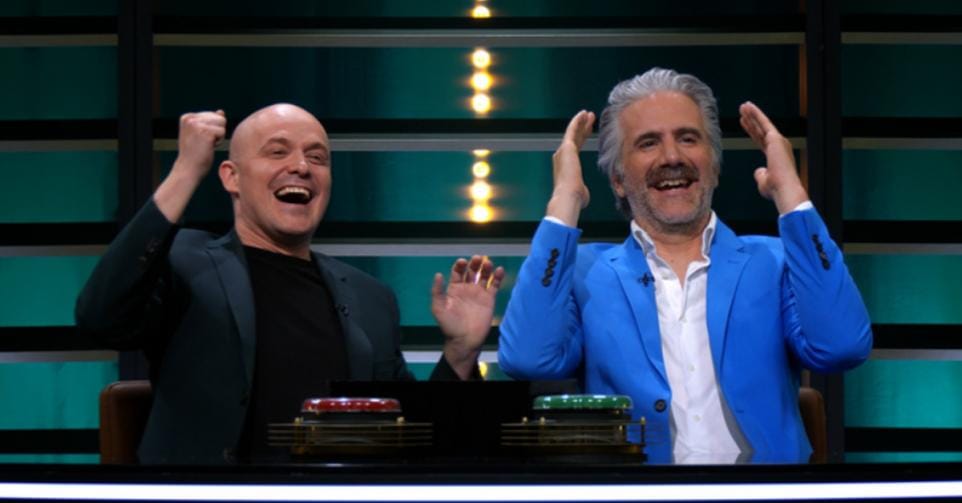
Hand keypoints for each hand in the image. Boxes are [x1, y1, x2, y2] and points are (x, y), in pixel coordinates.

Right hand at [154, 109, 226, 222]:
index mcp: (187, 117)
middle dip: (216, 131)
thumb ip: (210, 121)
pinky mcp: (205, 132)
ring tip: (205, 145)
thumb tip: (221, 111)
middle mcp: (190, 118)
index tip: (199, 139)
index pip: (213, 115)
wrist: (188, 169)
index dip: (211, 129)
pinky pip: (222, 132)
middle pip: (219, 118)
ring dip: (218, 136)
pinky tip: (208, 147)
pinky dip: (219, 141)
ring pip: (222, 123)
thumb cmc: (195, 154)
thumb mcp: (201, 134)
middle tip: (203, 143)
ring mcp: (197, 124)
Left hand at [431, 255, 505, 379]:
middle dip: (474, 263)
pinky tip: (500, 270)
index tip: (463, 262)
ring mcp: (479, 293)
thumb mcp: (438, 308)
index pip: (457, 272)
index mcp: (454, 289)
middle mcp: (467, 289)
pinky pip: (494, 285)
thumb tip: (438, 274)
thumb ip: (437, 292)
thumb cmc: (450, 326)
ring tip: (488, 263)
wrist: (464, 340)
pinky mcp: (489, 299)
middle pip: (471, 271)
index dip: (460, 265)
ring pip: (484, 276)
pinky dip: (498, 277)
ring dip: (486, 268)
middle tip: (477, 258)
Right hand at [547, 110, 594, 226]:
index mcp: (565, 166)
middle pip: (574, 139)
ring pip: (573, 132)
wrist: (569, 196)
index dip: (581, 138)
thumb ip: (582, 190)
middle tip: (589, 119)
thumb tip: (583, 195)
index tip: (587, 131)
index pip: (575, 148)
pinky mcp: (567, 147)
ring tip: (589, 114)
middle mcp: (562, 157)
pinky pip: (572, 130)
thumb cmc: (575, 198)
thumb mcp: (581, 192)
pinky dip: (577, 121)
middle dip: (582, 128)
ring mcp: (563, 151)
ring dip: (581, 122)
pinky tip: (583, 114)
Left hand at [739, 102, 808, 213]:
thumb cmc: (775, 189)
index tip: (745, 123)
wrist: (784, 188)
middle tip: (743, 111)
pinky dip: (756, 113)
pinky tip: (748, 107)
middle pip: (761, 130)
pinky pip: (763, 122)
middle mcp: (779, 146)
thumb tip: (758, 171)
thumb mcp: (764, 182)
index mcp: (776, 155)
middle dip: (751, 120)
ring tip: (743, 106)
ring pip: (762, 124)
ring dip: (752, 114)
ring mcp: (778, 141)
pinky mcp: (775, 137)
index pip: (761, 140)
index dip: (752, 131)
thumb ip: (760, 175)